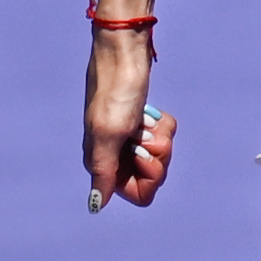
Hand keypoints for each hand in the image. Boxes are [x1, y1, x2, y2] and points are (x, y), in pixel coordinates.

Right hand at [81, 37, 174, 210]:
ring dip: (159, 135)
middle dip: (156, 153)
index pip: (138, 193)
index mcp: (102, 163)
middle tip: (141, 131)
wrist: (123, 54)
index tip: (137, 150)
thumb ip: (103, 172)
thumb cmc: (115, 91)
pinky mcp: (142, 125)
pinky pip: (165, 135)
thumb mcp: (109, 134)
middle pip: (153, 175)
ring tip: (143, 118)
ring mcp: (130, 140)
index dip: (147, 174)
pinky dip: (163, 124)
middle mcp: (116, 155)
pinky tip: (149, 112)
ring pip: (161, 155)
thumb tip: (95, 206)